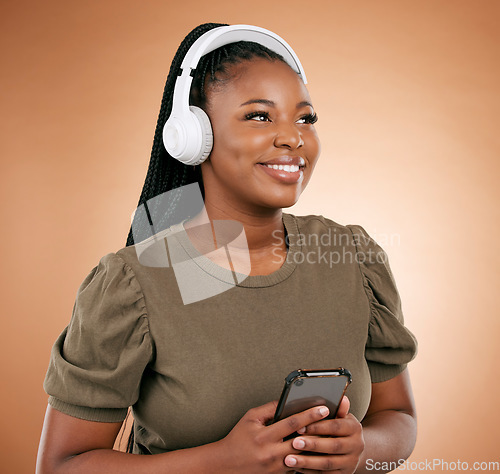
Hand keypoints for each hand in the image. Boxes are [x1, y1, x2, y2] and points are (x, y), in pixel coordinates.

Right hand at [216, 400, 330, 473]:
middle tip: (335, 422)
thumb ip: (270, 409)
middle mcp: (271, 453)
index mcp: (264, 437)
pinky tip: (318, 449)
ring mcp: (277, 467)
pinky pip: (298, 466)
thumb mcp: (250, 418)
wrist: (226, 464)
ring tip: (331, 435)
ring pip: (303, 456)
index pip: (292, 423)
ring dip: (317, 445)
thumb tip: (287, 401)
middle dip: (319, 431)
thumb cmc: (238, 438)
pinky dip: (308, 457)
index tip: (323, 408)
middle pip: (302, 442)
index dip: (309, 415)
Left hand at [283, 397, 364, 472]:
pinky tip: (296, 468)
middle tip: (293, 442)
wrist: (352, 450)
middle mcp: (356, 446)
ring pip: (327, 463)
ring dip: (307, 462)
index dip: (317, 426)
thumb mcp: (341, 417)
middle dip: (312, 444)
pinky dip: (309, 472)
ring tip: (289, 459)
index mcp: (354, 428)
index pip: (335, 426)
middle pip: (332, 446)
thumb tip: (342, 397)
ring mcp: (350, 463)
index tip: (299, 426)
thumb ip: (338, 409)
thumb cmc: (340, 429)